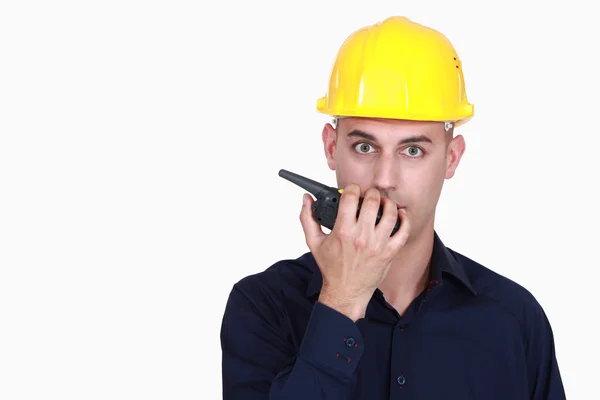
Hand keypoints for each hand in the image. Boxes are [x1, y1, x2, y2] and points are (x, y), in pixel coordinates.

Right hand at [299, 184, 409, 320]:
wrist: (346, 291)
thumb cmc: (331, 267)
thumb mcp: (313, 242)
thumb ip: (307, 218)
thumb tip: (306, 199)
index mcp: (343, 231)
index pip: (351, 197)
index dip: (352, 188)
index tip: (352, 190)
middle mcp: (361, 236)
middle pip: (373, 201)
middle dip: (371, 193)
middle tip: (368, 196)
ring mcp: (378, 244)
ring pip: (391, 213)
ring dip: (388, 203)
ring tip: (383, 203)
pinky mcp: (389, 252)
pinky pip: (404, 231)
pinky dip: (404, 219)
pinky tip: (399, 215)